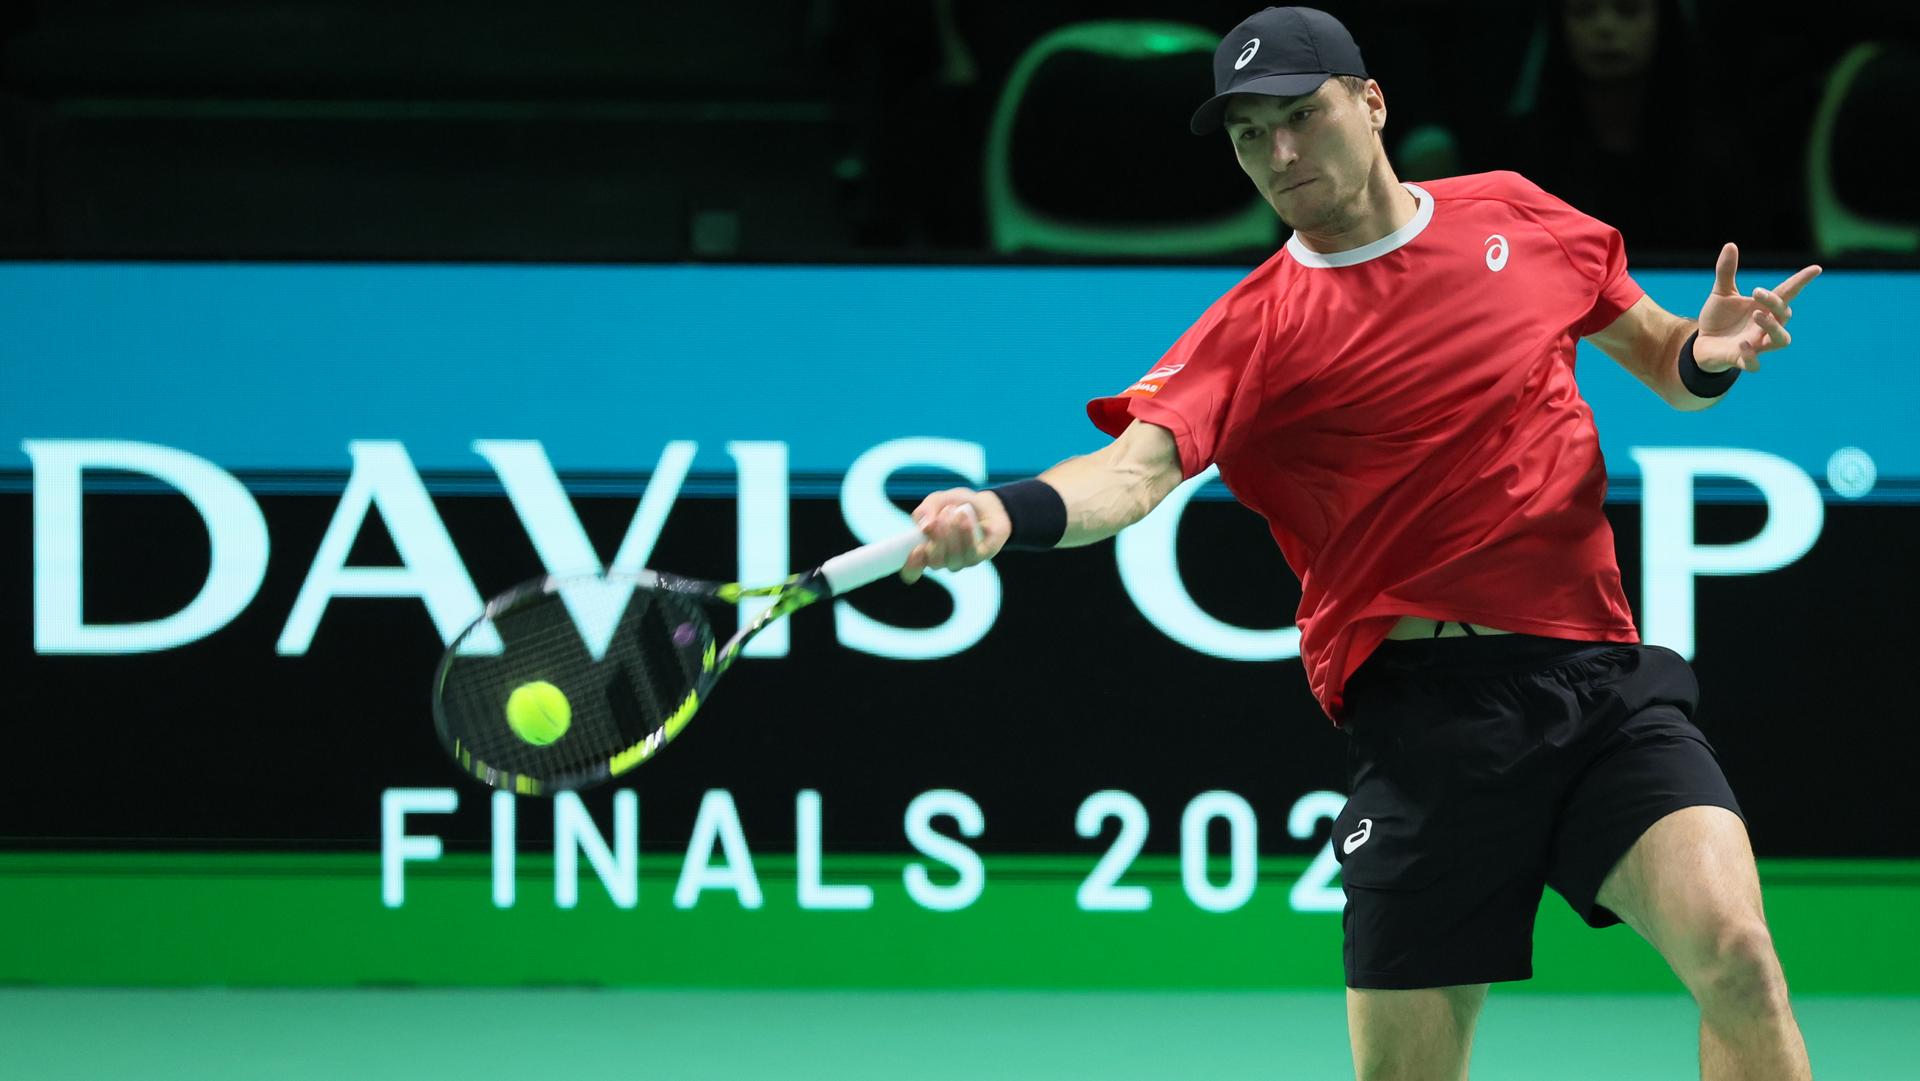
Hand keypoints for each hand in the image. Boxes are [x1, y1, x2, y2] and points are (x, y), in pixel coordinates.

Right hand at [901, 488, 1005, 583]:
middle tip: (941, 517)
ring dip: (953, 534)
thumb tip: (924, 526)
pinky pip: (971, 553)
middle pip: (935, 563)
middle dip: (937, 539)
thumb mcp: (936, 501)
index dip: (912, 566)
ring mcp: (960, 561)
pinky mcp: (978, 557)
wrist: (983, 504)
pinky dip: (967, 535)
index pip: (912, 571)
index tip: (916, 549)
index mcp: (925, 551)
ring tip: (955, 512)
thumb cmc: (955, 505)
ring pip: (953, 558)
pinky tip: (966, 520)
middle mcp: (941, 560)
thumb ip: (925, 511)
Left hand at [1693, 243, 1820, 373]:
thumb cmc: (1718, 319)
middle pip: (1785, 314)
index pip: (1788, 293)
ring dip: (1773, 327)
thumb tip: (1730, 245)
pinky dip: (1751, 356)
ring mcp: (1757, 344)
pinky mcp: (1742, 359)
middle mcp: (1765, 326)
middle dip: (1775, 303)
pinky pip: (1754, 364)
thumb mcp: (1721, 293)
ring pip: (1781, 340)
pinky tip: (1742, 344)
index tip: (1816, 269)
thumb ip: (1726, 271)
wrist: (1701, 345)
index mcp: (1763, 307)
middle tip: (1757, 292)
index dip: (1802, 281)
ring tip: (1757, 315)